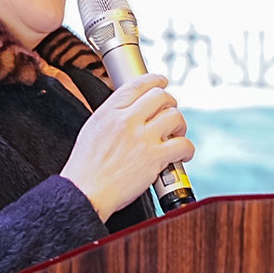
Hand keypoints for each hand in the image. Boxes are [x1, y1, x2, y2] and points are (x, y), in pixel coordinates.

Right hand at [60, 73, 195, 220]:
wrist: (85, 192)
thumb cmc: (85, 167)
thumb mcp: (92, 129)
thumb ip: (112, 115)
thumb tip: (132, 109)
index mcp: (110, 111)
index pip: (138, 84)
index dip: (156, 80)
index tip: (162, 82)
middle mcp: (127, 120)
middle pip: (161, 97)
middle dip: (170, 103)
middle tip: (170, 113)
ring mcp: (142, 138)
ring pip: (175, 116)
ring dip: (180, 124)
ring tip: (176, 134)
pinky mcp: (154, 158)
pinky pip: (183, 144)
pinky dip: (187, 149)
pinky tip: (183, 154)